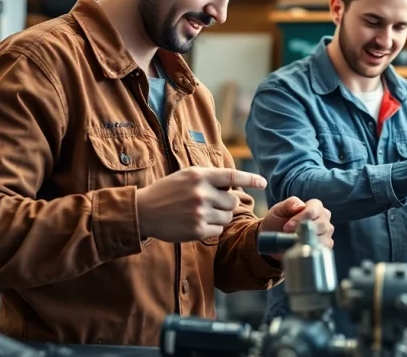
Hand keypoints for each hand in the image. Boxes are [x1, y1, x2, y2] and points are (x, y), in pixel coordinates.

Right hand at [136, 167, 266, 241]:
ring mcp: (200, 212)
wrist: (144, 211)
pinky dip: (212, 229)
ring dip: (219, 217)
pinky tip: (196, 224)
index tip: (263, 183)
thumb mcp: (187, 176)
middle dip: (226, 204)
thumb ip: (210, 177)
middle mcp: (201, 193)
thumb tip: (235, 183)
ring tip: (200, 213)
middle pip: (232, 201)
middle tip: (210, 204)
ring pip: (228, 217)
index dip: (251, 179)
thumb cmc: (168, 191)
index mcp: (200, 175)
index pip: (232, 175)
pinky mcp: (197, 230)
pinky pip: (218, 231)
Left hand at [260, 197, 333, 257]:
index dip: (301, 218)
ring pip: (324, 237)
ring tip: (294, 242)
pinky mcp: (326, 245)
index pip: (314, 210)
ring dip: (307, 241)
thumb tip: (300, 205)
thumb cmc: (278, 220)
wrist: (275, 236)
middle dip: (303, 230)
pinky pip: (323, 248)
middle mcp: (324, 218)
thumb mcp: (279, 209)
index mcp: (315, 205)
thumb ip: (290, 204)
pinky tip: (301, 247)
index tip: (288, 225)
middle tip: (289, 234)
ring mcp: (326, 232)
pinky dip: (311, 249)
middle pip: (321, 224)